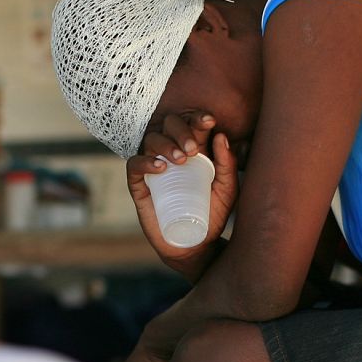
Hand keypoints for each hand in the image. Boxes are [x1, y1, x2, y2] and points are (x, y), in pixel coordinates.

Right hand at [126, 111, 238, 265]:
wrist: (196, 244)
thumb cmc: (213, 215)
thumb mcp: (227, 190)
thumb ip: (228, 165)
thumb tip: (221, 135)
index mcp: (194, 150)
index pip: (191, 124)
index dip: (197, 117)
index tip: (209, 121)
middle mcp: (172, 154)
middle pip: (169, 126)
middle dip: (180, 130)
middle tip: (192, 149)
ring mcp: (154, 168)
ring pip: (151, 141)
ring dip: (164, 144)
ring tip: (179, 160)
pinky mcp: (140, 186)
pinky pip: (134, 165)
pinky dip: (144, 161)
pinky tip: (159, 167)